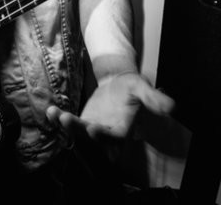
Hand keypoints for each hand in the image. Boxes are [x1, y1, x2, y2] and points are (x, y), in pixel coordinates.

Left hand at [46, 72, 173, 142]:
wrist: (117, 81)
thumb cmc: (131, 85)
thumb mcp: (142, 87)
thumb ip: (153, 98)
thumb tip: (171, 107)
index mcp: (123, 129)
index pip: (113, 138)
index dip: (103, 136)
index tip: (92, 129)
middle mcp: (107, 134)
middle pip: (91, 138)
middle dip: (78, 131)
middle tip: (66, 119)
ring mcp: (93, 130)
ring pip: (78, 133)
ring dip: (66, 126)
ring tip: (56, 114)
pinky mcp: (81, 124)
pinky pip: (69, 125)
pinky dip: (59, 119)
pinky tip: (50, 110)